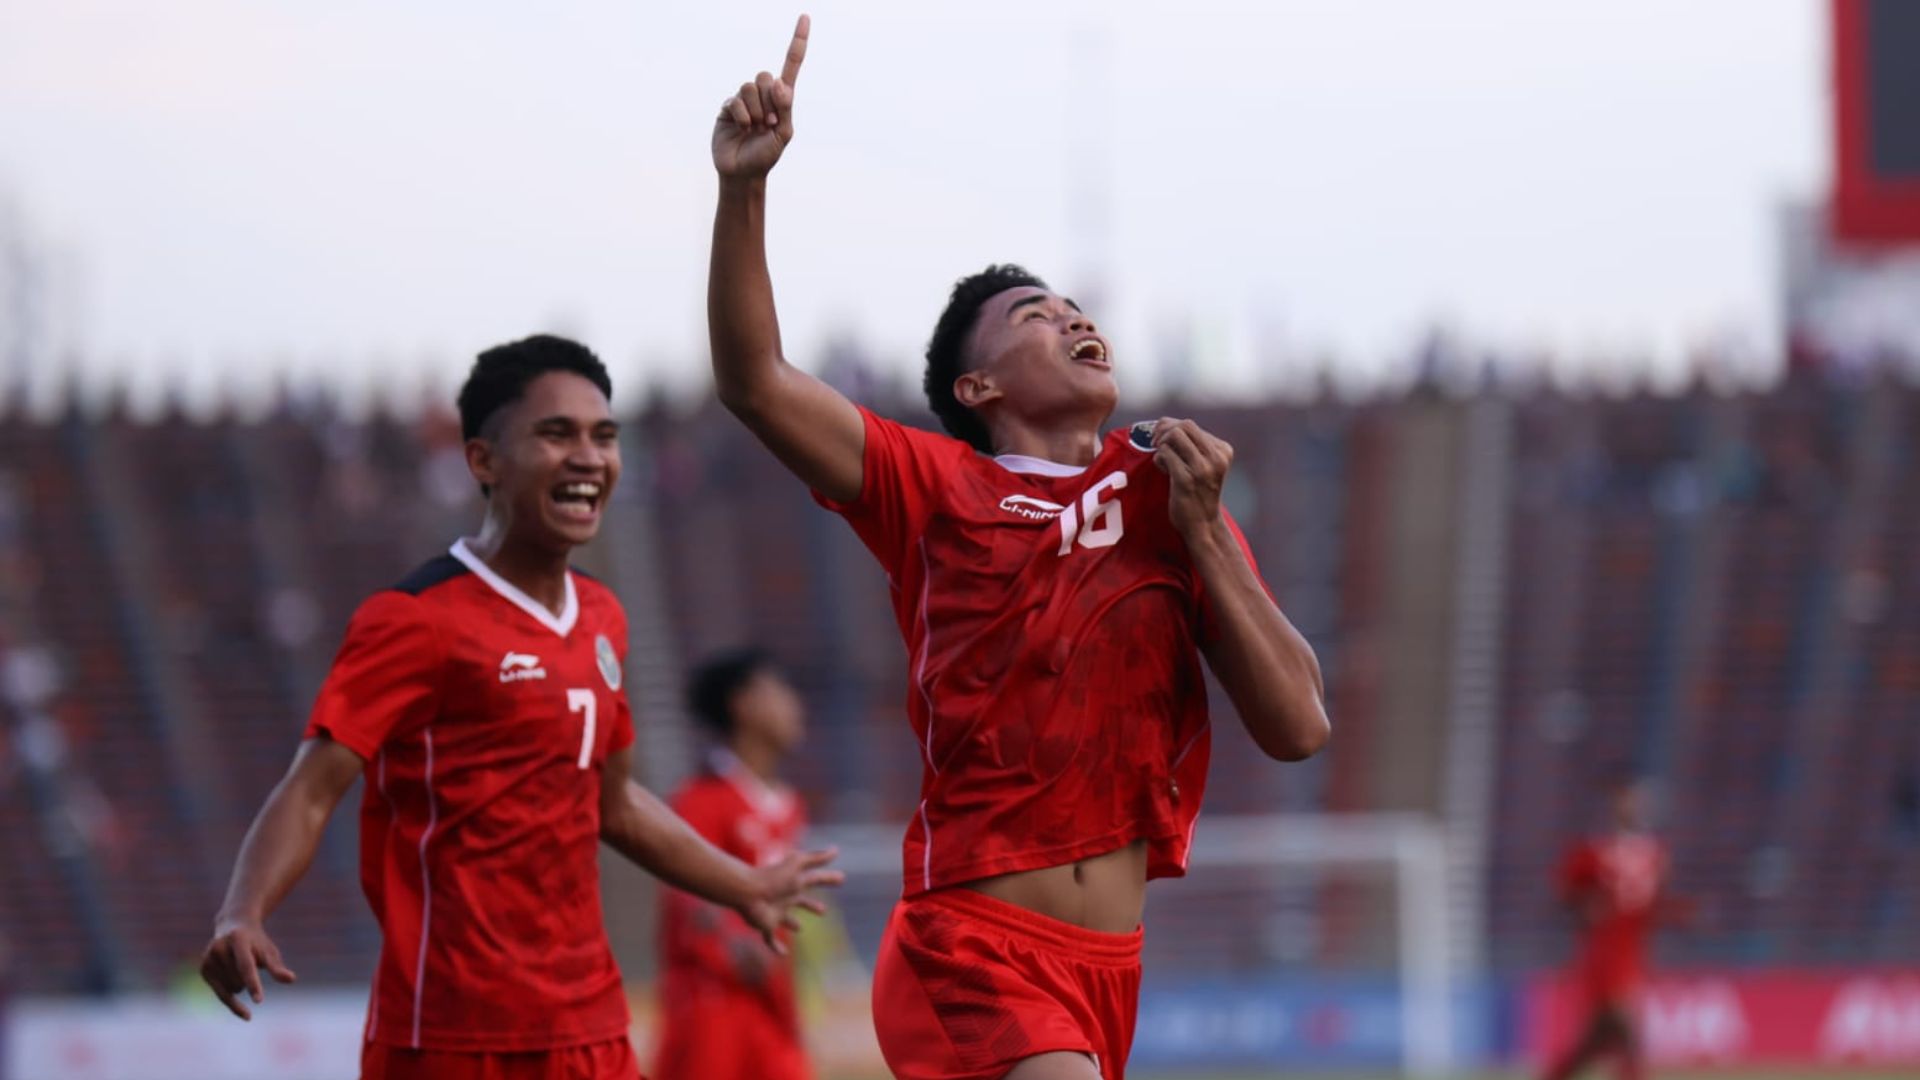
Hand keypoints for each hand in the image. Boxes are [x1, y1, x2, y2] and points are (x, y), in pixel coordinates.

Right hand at [200, 917, 296, 1019]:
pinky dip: (232, 998)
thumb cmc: (257, 942)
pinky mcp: (203, 969)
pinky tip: (238, 985)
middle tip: (249, 960)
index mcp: (238, 940)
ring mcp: (208, 958)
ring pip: (232, 990)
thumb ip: (277, 967)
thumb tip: (291, 979)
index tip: (259, 1001)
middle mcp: (219, 947)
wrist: (233, 927)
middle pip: (240, 981)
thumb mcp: (269, 951)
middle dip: (250, 980)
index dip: (253, 984)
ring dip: (241, 986)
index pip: (246, 966)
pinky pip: (221, 995)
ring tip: (239, 966)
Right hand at [713, 14, 809, 178]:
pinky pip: (735, 101)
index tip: (805, 17)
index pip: (790, 65)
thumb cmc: (766, 155)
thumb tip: (780, 83)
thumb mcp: (784, 134)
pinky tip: (743, 128)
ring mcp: (744, 100)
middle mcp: (762, 95)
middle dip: (769, 100)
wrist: (743, 173)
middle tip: (769, 122)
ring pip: (749, 87)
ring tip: (756, 128)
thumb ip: (786, 108)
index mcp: (781, 99)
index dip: (797, 42)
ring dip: (756, 111)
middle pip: (765, 76)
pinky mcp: (727, 108)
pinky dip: (743, 116)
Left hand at [737, 846, 841, 954]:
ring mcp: (776, 912)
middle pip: (802, 901)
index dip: (829, 879)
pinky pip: (770, 939)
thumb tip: (836, 850)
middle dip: (812, 905)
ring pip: (786, 919)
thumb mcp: (797, 864)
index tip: (841, 878)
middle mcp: (786, 898)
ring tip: (799, 928)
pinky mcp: (766, 925)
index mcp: (795, 883)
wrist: (748, 891)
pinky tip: (783, 954)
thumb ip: (816, 857)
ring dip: (793, 924)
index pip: (816, 880)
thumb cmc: (773, 877)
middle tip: (823, 910)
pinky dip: (776, 947)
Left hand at [1151, 417, 1233, 538]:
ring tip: (1163, 461)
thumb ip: (1192, 444)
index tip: (1161, 438)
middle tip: (1155, 443)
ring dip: (1161, 446)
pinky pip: (1164, 455)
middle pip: (1182, 426)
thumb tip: (1164, 423)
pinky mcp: (1187, 480)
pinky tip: (1164, 471)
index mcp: (1223, 450)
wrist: (1203, 525)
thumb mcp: (1206, 465)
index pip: (1190, 425)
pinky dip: (1159, 460)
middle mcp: (1216, 458)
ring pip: (1172, 437)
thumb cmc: (1199, 493)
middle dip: (1163, 431)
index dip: (1169, 427)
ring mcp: (1202, 469)